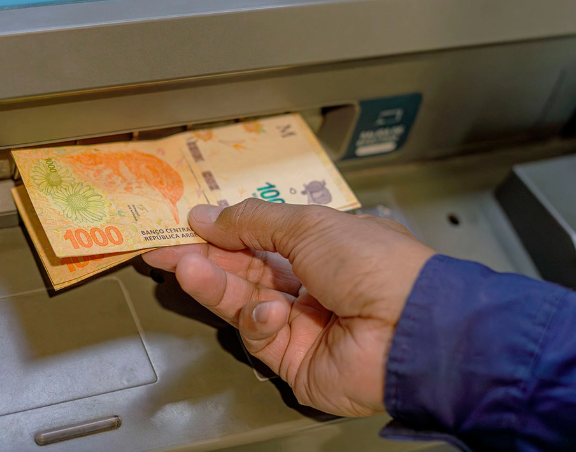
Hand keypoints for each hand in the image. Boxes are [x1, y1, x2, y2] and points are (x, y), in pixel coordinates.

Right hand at [143, 199, 434, 416]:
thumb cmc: (376, 266)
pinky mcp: (297, 361)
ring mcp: (306, 324)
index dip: (224, 231)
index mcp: (326, 247)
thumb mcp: (309, 224)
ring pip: (246, 303)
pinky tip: (267, 310)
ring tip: (185, 266)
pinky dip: (260, 321)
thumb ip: (252, 221)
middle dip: (206, 259)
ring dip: (215, 284)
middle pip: (247, 272)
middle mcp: (316, 285)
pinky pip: (262, 337)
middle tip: (166, 249)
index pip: (262, 238)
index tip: (188, 226)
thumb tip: (210, 215)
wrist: (409, 330)